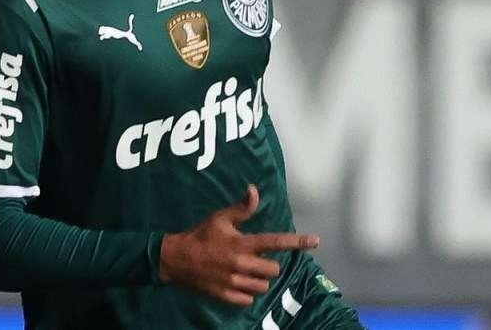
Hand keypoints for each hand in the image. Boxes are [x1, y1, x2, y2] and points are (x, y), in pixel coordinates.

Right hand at [158, 184, 319, 305]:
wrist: (175, 259)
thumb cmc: (200, 236)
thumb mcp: (219, 218)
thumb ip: (241, 208)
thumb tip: (254, 190)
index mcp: (242, 243)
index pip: (275, 242)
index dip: (297, 242)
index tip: (315, 241)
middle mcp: (241, 264)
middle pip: (273, 269)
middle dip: (268, 264)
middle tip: (255, 258)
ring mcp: (234, 282)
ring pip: (263, 286)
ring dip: (259, 279)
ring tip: (246, 271)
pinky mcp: (226, 296)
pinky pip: (249, 299)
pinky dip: (247, 293)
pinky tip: (237, 283)